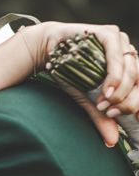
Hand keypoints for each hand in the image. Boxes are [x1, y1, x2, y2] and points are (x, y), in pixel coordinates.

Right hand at [21, 22, 138, 145]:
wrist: (46, 51)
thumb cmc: (67, 72)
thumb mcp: (87, 98)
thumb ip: (101, 115)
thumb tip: (112, 142)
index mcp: (129, 66)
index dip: (138, 105)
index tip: (127, 120)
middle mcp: (129, 53)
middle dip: (128, 102)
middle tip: (110, 113)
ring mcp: (121, 41)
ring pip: (132, 71)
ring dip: (120, 92)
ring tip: (104, 104)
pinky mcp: (109, 33)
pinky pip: (118, 57)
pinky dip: (114, 76)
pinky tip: (106, 91)